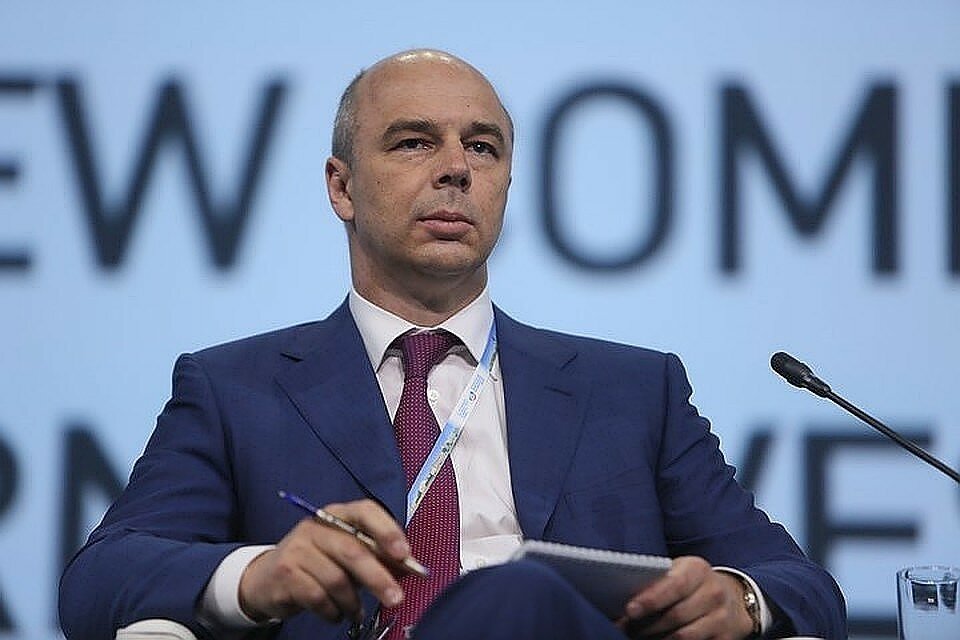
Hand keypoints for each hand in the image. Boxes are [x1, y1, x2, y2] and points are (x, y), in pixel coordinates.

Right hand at [238, 499, 411, 623]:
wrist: (266, 578)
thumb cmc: (316, 563)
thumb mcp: (347, 554)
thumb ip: (377, 557)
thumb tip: (410, 567)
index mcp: (337, 515)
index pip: (365, 511)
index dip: (387, 530)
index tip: (404, 554)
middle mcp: (316, 527)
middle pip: (353, 550)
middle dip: (378, 577)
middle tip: (395, 598)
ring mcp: (298, 549)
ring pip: (337, 579)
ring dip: (353, 602)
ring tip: (356, 612)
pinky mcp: (286, 573)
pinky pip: (318, 597)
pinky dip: (333, 611)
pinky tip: (336, 613)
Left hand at [617, 556, 753, 638]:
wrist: (733, 598)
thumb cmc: (693, 584)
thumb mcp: (679, 572)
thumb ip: (658, 581)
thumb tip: (626, 598)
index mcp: (698, 569)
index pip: (674, 585)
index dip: (651, 599)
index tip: (630, 610)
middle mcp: (714, 592)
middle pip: (676, 615)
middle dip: (647, 625)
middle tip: (626, 627)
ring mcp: (722, 617)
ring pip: (684, 636)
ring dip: (658, 639)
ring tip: (639, 636)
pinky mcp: (726, 638)